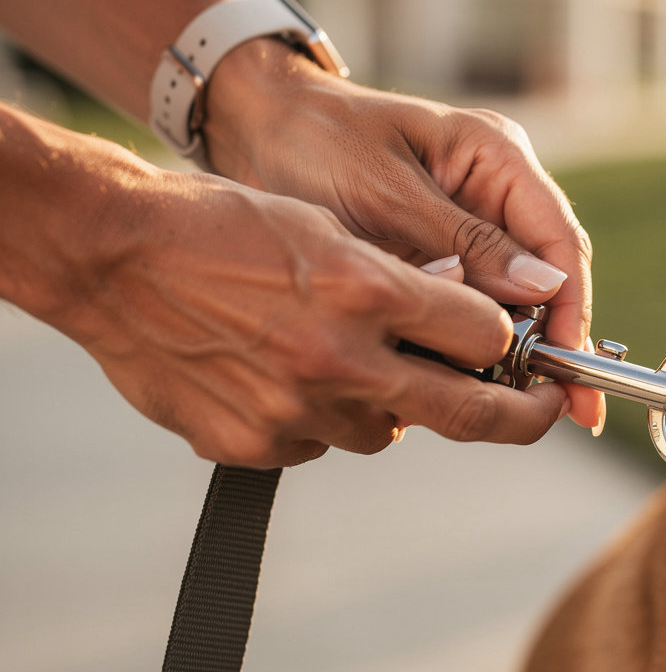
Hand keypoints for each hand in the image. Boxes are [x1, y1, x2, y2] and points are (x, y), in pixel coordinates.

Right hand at [20, 132, 569, 466]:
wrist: (111, 258)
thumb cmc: (220, 225)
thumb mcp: (323, 225)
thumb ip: (398, 279)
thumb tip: (464, 320)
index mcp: (362, 289)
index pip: (482, 334)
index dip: (509, 342)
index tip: (522, 350)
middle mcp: (337, 358)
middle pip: (467, 411)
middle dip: (523, 416)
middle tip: (548, 410)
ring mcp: (294, 412)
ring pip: (387, 429)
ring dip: (395, 405)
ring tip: (355, 361)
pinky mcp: (253, 447)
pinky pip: (320, 442)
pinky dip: (327, 416)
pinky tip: (289, 374)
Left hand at [203, 43, 604, 431]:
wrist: (254, 128)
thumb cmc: (315, 141)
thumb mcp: (388, 191)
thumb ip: (464, 240)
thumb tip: (542, 289)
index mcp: (497, 158)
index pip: (560, 241)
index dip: (572, 310)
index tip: (568, 367)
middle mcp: (495, 193)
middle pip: (546, 278)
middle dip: (548, 342)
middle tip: (554, 409)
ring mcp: (468, 226)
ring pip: (510, 300)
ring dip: (508, 350)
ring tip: (506, 405)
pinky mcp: (439, 254)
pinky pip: (468, 305)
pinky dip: (465, 343)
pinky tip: (459, 380)